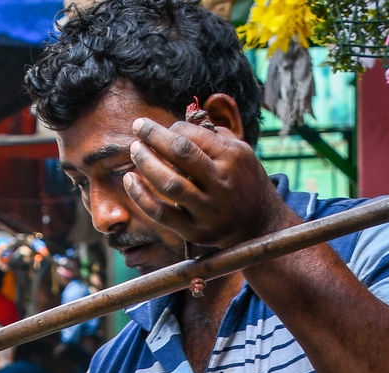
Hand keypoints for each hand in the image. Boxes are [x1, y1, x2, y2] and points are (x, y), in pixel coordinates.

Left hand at [123, 116, 295, 250]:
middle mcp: (222, 183)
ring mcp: (209, 211)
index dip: (170, 129)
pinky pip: (162, 214)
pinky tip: (130, 180)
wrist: (258, 225)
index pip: (193, 136)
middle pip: (181, 153)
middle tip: (137, 126)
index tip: (161, 129)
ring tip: (134, 150)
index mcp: (233, 158)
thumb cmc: (242, 181)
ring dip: (146, 163)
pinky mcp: (196, 232)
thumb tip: (175, 124)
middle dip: (154, 136)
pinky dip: (141, 196)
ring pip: (169, 183)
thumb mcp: (240, 151)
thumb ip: (212, 135)